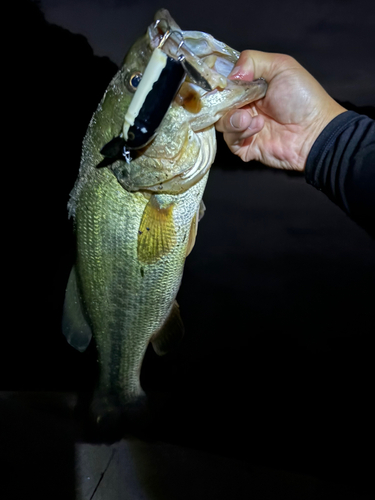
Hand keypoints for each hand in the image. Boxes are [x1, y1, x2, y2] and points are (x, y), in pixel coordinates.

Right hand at [216, 50, 345, 170]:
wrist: (314, 132)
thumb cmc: (302, 97)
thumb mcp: (281, 66)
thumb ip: (252, 61)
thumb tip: (229, 75)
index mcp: (249, 85)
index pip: (223, 81)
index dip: (217, 80)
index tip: (215, 80)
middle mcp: (244, 105)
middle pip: (217, 102)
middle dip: (223, 101)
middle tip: (235, 101)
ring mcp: (243, 127)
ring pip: (221, 122)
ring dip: (232, 118)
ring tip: (249, 118)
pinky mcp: (244, 147)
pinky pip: (230, 140)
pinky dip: (240, 132)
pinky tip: (258, 127)